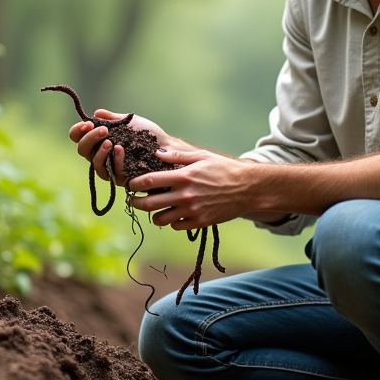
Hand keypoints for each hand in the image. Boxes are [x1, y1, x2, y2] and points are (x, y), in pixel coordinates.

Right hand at [68, 110, 180, 186]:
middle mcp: (101, 155)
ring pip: (94, 164)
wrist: (167, 147)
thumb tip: (97, 113)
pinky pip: (112, 173)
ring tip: (109, 141)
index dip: (78, 131)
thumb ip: (112, 119)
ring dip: (99, 151)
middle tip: (102, 130)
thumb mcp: (129, 122)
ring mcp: (110, 169)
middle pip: (82, 150)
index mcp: (99, 140)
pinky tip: (120, 149)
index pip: (79, 138)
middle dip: (89, 139)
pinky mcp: (122, 179)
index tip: (87, 123)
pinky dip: (115, 159)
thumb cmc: (148, 135)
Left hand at [127, 148, 257, 230]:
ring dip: (154, 215)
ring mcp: (192, 210)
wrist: (247, 188)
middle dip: (136, 203)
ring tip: (155, 209)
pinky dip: (172, 222)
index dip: (135, 184)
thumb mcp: (202, 156)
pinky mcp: (200, 222)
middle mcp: (185, 195)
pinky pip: (176, 226)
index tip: (132, 184)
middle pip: (149, 204)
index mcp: (183, 176)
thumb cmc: (224, 169)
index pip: (149, 181)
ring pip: (160, 219)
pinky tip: (175, 214)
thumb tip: (157, 153)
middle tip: (134, 201)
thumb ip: (177, 155)